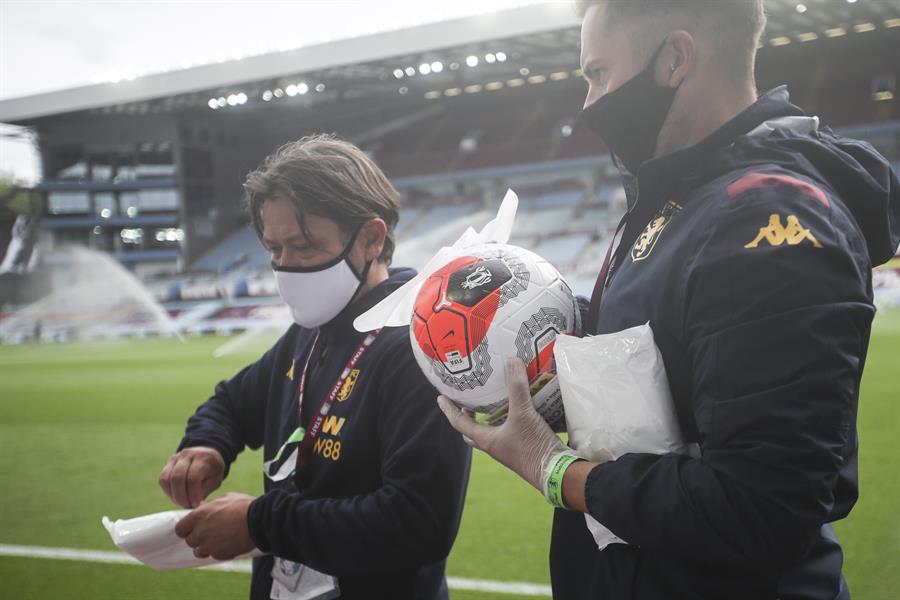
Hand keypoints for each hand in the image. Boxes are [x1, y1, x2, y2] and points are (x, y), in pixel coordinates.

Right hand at [159, 446, 225, 507]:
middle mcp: (188, 454)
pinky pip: (163, 479)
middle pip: (177, 477)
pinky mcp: (168, 462)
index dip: (193, 494)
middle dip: (180, 497)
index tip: (196, 504)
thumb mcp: (215, 480)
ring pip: (166, 478)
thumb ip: (203, 491)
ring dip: (173, 495)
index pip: (193, 477)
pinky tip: (176, 496)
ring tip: (182, 502)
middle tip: (187, 505)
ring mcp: (176, 457)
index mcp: (203, 458)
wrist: (208, 455)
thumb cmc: (213, 471)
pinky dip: (168, 491)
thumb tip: (190, 504)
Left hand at [175, 492, 256, 560]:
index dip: (187, 529)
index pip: (180, 529)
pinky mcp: (218, 554)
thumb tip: (202, 506)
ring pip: (199, 551)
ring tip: (219, 540)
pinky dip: (219, 551)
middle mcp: (200, 531)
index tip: (194, 528)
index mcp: (198, 516)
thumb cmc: (244, 507)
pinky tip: (229, 543)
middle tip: (211, 533)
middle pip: (190, 541)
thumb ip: (210, 504)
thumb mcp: (225, 498)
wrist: (259, 521)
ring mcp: (208, 545)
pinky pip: (213, 555)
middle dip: (198, 538)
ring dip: (207, 547)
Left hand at [437, 358, 569, 492]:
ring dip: (488, 419)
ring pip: (491, 433)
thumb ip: (517, 387)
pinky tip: (520, 410)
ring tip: (493, 402)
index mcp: (487, 439)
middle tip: (466, 403)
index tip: (440, 398)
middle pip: (473, 432)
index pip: (459, 423)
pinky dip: (508, 421)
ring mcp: (509, 449)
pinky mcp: (524, 449)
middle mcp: (495, 445)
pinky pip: (509, 433)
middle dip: (467, 418)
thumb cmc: (532, 446)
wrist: (556, 472)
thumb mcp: (523, 413)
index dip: (449, 410)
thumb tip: (512, 361)